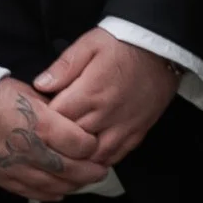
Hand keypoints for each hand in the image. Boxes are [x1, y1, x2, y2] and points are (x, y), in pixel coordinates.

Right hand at [0, 77, 112, 202]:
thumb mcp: (29, 92)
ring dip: (75, 184)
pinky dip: (52, 194)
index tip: (97, 143)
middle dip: (92, 170)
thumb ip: (55, 108)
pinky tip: (61, 190)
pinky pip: (34, 193)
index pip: (81, 144)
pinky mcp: (3, 179)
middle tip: (101, 168)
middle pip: (73, 169)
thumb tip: (77, 118)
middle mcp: (30, 149)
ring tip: (85, 179)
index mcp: (39, 124)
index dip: (94, 145)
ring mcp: (16, 168)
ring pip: (56, 185)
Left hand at [35, 28, 179, 167]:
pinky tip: (91, 154)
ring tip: (68, 148)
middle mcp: (106, 114)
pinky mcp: (138, 132)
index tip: (39, 115)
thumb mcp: (90, 44)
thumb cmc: (124, 44)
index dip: (43, 119)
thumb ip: (64, 66)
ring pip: (93, 154)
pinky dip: (101, 159)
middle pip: (71, 140)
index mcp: (89, 92)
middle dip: (58, 138)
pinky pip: (116, 156)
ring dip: (79, 154)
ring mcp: (124, 126)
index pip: (55, 118)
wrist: (164, 50)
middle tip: (49, 132)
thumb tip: (40, 84)